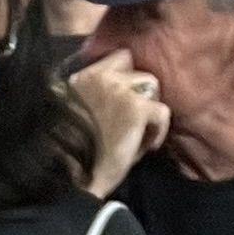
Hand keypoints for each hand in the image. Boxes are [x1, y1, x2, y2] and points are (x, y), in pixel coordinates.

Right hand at [71, 58, 170, 193]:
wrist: (72, 176)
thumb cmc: (72, 155)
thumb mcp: (76, 118)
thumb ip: (93, 99)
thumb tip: (119, 98)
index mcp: (81, 79)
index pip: (118, 58)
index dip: (127, 77)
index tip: (124, 100)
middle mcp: (99, 77)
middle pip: (137, 71)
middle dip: (139, 94)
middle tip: (132, 121)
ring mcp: (119, 90)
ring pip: (152, 85)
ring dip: (149, 108)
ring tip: (138, 133)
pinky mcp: (135, 108)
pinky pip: (162, 111)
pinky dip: (159, 130)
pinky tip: (147, 147)